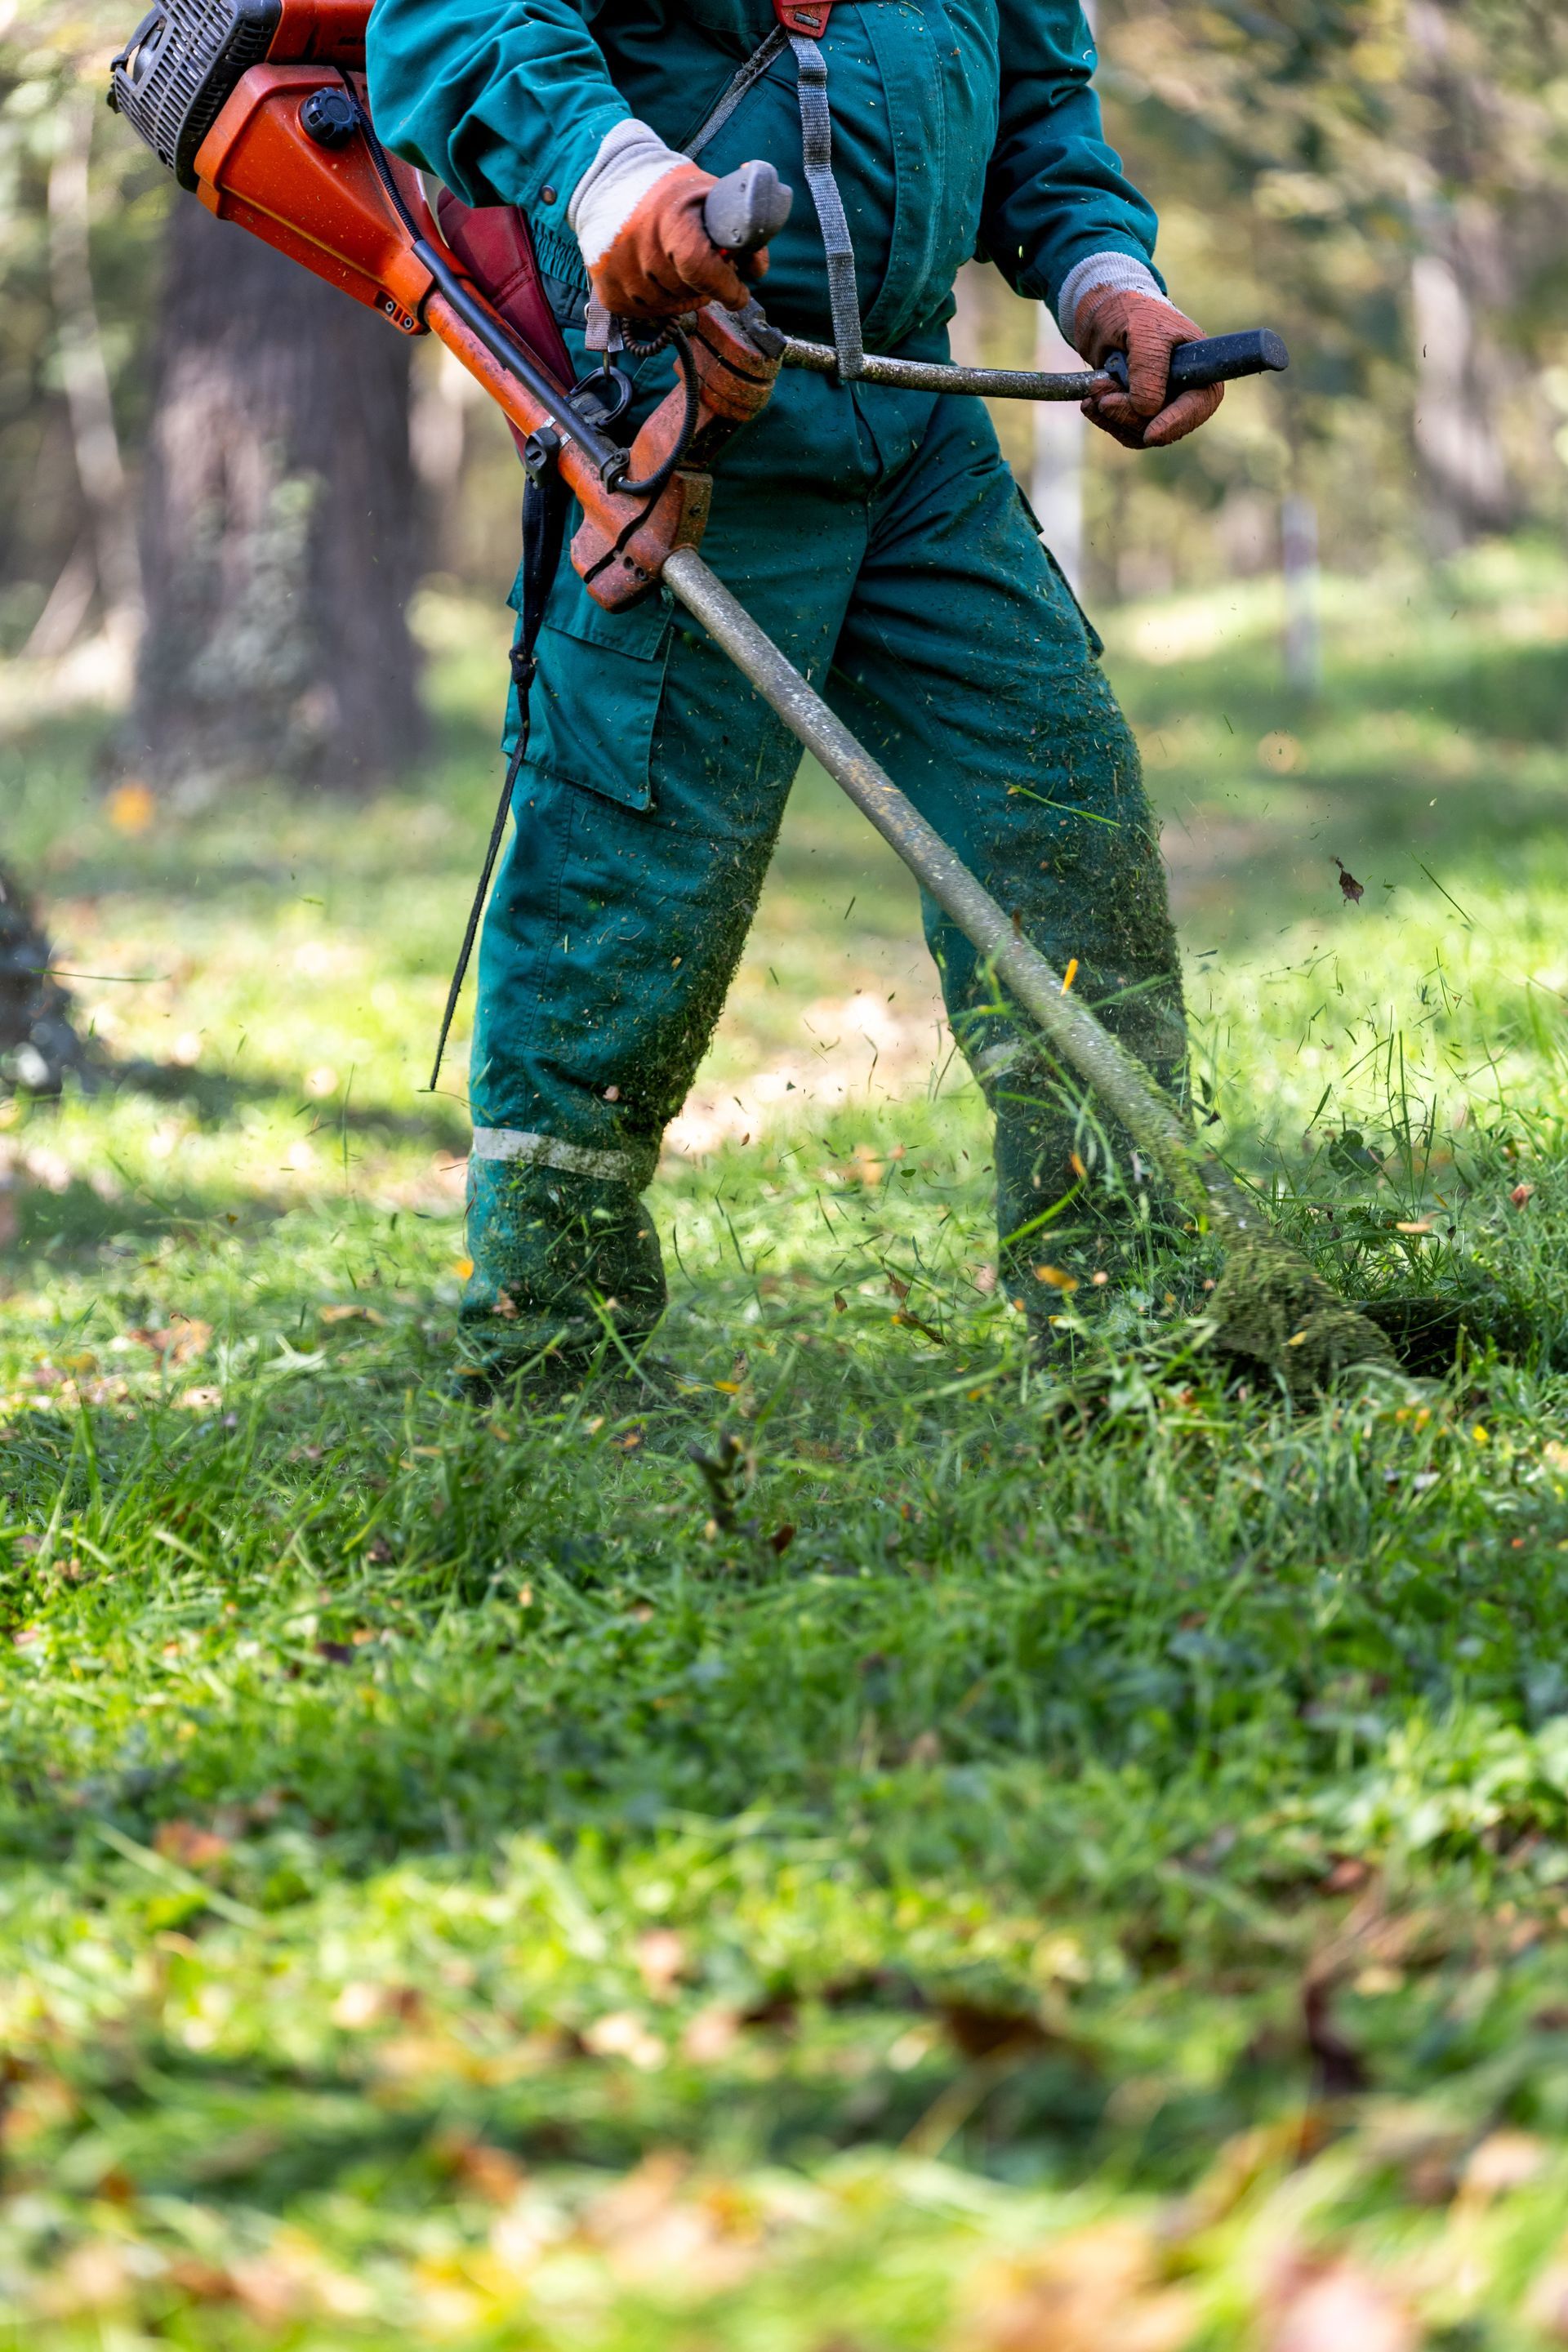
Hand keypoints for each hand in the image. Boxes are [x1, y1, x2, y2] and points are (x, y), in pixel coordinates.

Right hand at [588, 161, 763, 320]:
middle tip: (702, 266)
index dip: (726, 287)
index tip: (739, 293)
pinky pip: (645, 313)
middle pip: (689, 292)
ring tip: (675, 265)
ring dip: (680, 294)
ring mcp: (621, 273)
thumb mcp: (710, 196)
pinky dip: (657, 300)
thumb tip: (756, 271)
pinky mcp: (608, 291)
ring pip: (668, 306)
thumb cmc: (668, 190)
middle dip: (704, 285)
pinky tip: (655, 276)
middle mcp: (641, 248)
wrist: (612, 183)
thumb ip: (739, 231)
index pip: (703, 271)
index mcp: (670, 219)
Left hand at [1074, 286, 1223, 449]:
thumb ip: (1149, 367)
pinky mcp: (1136, 411)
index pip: (1199, 404)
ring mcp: (1159, 403)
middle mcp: (1183, 390)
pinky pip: (1123, 430)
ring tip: (1095, 387)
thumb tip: (1148, 410)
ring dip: (1112, 415)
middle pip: (1164, 424)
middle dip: (1129, 413)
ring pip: (1139, 432)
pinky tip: (1090, 402)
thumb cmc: (1132, 311)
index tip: (1151, 434)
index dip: (1177, 422)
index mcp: (1198, 367)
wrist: (1103, 311)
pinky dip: (1104, 418)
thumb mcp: (1143, 330)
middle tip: (1101, 391)